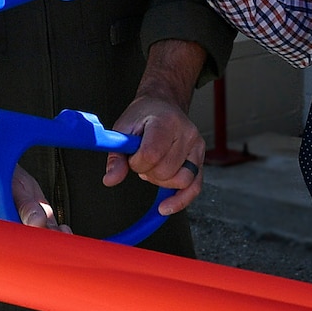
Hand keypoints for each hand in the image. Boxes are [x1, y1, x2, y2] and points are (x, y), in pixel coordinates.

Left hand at [105, 39, 206, 214]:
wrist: (162, 104)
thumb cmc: (143, 115)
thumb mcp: (123, 129)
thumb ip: (116, 156)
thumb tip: (110, 179)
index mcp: (165, 121)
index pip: (152, 155)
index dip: (137, 163)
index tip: (132, 156)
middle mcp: (186, 133)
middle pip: (166, 171)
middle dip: (148, 172)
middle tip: (142, 160)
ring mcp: (197, 146)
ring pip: (181, 181)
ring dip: (162, 182)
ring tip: (154, 167)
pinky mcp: (201, 159)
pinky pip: (195, 187)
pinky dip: (180, 200)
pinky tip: (166, 206)